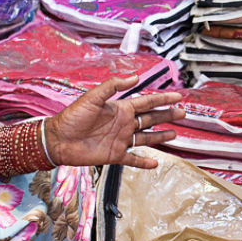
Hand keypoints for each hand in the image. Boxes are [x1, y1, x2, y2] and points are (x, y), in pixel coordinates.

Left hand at [47, 77, 183, 168]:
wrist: (58, 140)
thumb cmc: (72, 117)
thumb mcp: (92, 97)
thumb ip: (113, 86)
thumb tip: (134, 77)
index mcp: (120, 108)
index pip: (147, 102)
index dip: (162, 99)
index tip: (177, 97)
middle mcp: (123, 123)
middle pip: (151, 118)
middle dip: (167, 115)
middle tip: (182, 113)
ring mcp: (120, 140)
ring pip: (146, 137)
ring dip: (160, 136)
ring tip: (175, 134)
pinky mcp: (114, 155)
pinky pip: (133, 159)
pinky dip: (144, 162)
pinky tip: (155, 163)